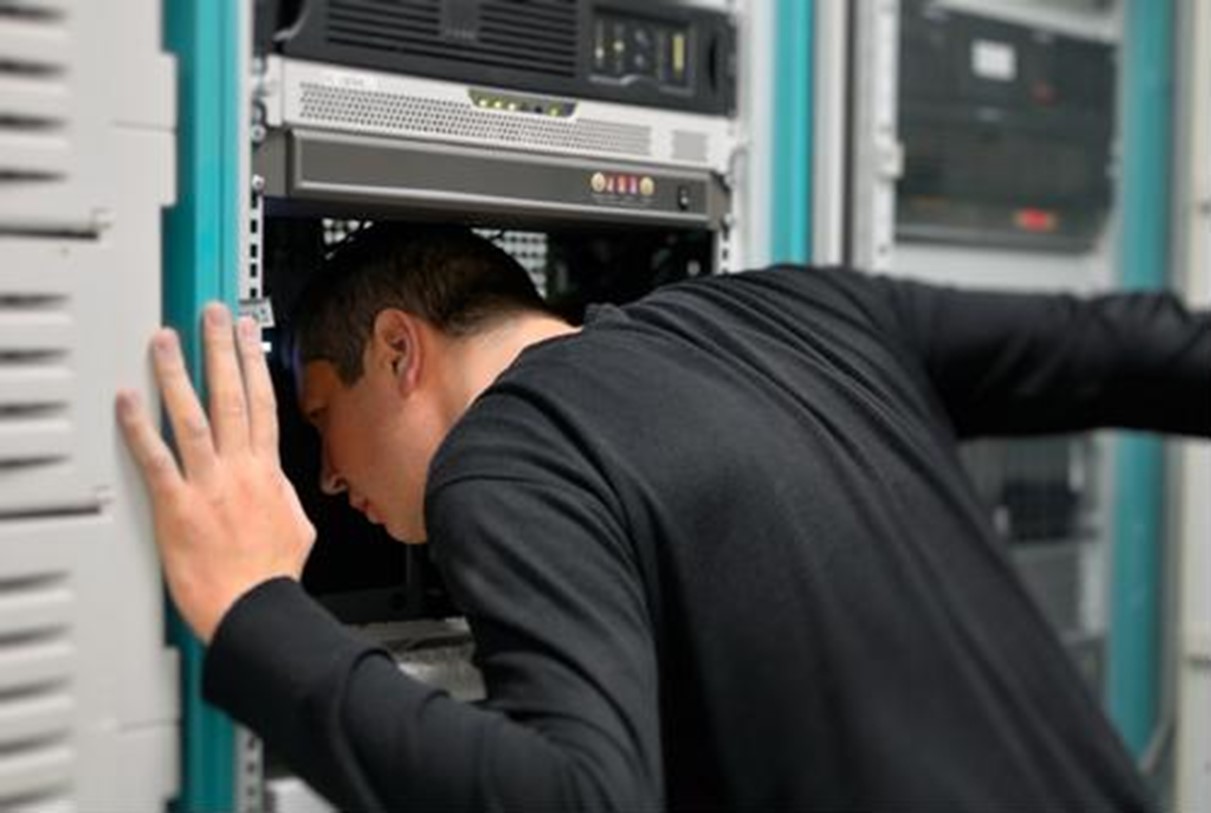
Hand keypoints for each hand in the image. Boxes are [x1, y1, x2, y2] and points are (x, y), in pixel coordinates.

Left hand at [116, 303, 314, 642]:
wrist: (256, 608)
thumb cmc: (272, 577)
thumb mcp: (297, 529)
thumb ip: (284, 497)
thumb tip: (281, 487)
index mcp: (268, 473)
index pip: (263, 404)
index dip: (256, 364)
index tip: (250, 335)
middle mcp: (240, 470)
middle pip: (231, 397)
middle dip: (221, 351)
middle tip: (212, 316)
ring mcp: (209, 485)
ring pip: (193, 417)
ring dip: (178, 375)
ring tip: (166, 340)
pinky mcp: (178, 507)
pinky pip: (156, 460)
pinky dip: (140, 428)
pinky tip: (128, 401)